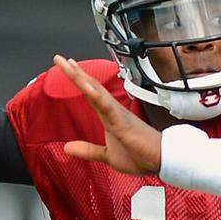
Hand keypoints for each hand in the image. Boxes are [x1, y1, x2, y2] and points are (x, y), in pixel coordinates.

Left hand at [55, 55, 161, 174]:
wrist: (161, 160)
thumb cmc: (140, 156)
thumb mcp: (108, 156)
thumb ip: (88, 150)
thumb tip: (67, 148)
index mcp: (109, 116)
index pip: (90, 93)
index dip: (78, 79)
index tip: (65, 66)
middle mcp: (113, 110)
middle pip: (91, 86)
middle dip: (75, 73)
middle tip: (59, 59)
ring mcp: (118, 114)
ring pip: (97, 91)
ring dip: (82, 78)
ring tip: (69, 65)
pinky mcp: (123, 123)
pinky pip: (107, 107)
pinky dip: (97, 97)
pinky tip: (87, 87)